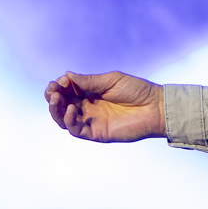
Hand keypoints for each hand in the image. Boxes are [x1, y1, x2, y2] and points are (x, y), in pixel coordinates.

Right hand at [45, 71, 165, 142]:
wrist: (155, 108)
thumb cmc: (137, 91)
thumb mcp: (111, 80)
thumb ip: (89, 81)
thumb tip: (67, 76)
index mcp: (91, 93)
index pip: (67, 91)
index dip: (59, 86)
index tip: (59, 81)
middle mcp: (88, 107)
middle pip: (62, 105)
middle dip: (53, 97)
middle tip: (52, 91)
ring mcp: (91, 120)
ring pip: (64, 118)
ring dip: (56, 109)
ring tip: (56, 99)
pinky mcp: (96, 133)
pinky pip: (76, 130)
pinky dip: (69, 120)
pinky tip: (71, 109)